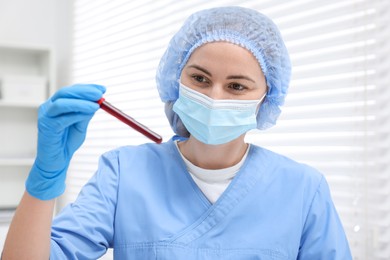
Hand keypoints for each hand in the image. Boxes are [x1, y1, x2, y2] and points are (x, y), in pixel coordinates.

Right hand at [25, 84, 105, 199]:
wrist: (56, 161)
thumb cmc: (67, 142)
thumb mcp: (80, 124)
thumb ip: (85, 113)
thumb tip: (97, 101)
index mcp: (56, 104)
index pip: (72, 90)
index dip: (87, 88)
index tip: (102, 89)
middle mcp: (48, 107)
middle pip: (65, 93)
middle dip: (84, 92)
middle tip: (100, 94)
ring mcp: (45, 116)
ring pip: (62, 103)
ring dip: (81, 102)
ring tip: (96, 105)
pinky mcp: (46, 127)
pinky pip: (62, 118)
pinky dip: (76, 114)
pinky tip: (88, 113)